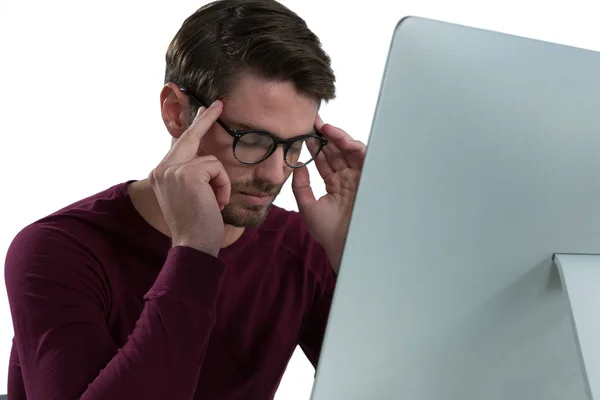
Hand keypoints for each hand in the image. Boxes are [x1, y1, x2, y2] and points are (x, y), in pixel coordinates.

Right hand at [149, 101, 230, 256]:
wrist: (193, 245)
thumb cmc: (197, 225)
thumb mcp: (191, 196)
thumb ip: (192, 175)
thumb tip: (205, 158)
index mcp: (161, 174)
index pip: (178, 143)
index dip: (193, 126)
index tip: (203, 109)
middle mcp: (161, 169)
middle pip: (188, 136)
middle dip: (205, 119)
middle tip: (219, 103)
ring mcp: (172, 169)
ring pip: (210, 160)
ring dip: (220, 183)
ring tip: (215, 203)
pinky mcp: (186, 173)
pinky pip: (217, 168)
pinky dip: (223, 186)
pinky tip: (217, 202)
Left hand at [292, 115, 366, 272]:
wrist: (345, 245)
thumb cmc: (328, 232)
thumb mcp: (307, 206)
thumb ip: (301, 186)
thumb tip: (297, 165)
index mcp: (335, 185)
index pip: (324, 161)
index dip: (314, 147)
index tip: (301, 133)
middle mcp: (347, 179)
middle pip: (336, 152)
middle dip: (324, 136)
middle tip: (310, 121)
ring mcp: (358, 178)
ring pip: (348, 151)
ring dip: (336, 137)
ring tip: (321, 127)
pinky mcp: (368, 177)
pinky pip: (362, 155)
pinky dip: (350, 143)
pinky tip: (335, 136)